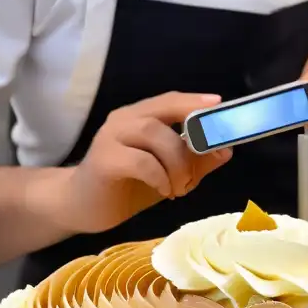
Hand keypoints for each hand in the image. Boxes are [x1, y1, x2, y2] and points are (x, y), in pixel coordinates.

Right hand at [59, 92, 231, 233]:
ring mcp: (111, 138)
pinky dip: (160, 176)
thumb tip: (226, 151)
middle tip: (195, 174)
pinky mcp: (104, 161)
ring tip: (179, 187)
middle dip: (190, 142)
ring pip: (154, 134)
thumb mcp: (169, 175)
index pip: (171, 100)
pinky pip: (141, 161)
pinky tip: (163, 191)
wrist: (81, 207)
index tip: (219, 106)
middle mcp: (124, 120)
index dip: (195, 102)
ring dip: (176, 162)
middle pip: (164, 112)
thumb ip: (195, 163)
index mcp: (140, 117)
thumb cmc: (126, 187)